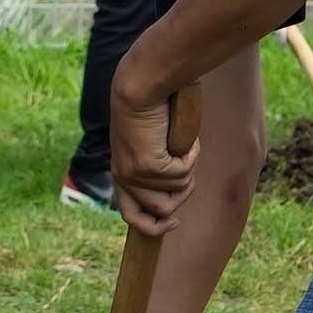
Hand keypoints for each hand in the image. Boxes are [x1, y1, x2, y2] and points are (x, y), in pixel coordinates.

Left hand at [110, 83, 194, 235]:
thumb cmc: (147, 106)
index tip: (173, 222)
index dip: (153, 225)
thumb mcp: (148, 142)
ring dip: (188, 172)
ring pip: (177, 191)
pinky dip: (191, 155)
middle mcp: (124, 178)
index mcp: (120, 172)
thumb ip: (156, 163)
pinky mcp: (149, 167)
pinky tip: (185, 138)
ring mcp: (135, 175)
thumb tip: (177, 185)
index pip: (130, 215)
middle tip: (189, 182)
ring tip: (186, 147)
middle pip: (159, 212)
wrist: (140, 86)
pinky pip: (183, 173)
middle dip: (180, 200)